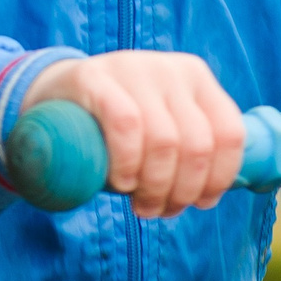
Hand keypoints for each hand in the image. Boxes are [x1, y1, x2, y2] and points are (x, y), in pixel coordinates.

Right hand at [22, 52, 244, 218]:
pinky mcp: (95, 78)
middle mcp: (170, 69)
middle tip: (161, 211)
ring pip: (166, 141)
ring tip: (142, 206)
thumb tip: (213, 192)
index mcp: (196, 77)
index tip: (200, 203)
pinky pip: (126, 126)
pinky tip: (121, 182)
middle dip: (182, 191)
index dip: (220, 178)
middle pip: (197, 144)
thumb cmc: (113, 123)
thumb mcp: (159, 122)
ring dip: (156, 187)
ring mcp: (133, 68)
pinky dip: (128, 162)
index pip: (229, 133)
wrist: (51, 94)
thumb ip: (187, 145)